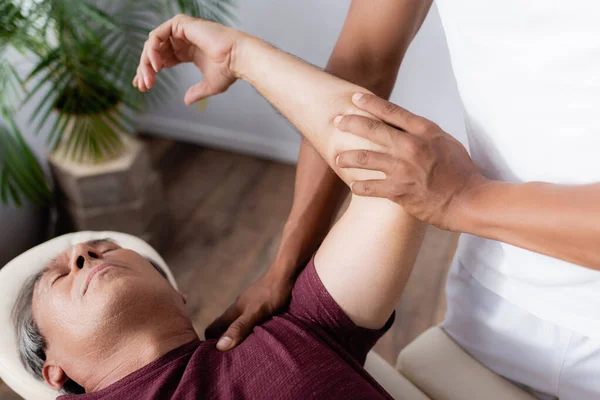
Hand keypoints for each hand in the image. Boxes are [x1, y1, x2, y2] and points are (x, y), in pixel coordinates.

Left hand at [133, 14, 240, 104]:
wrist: (237, 58)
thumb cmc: (229, 70)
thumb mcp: (210, 85)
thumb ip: (196, 92)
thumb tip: (186, 101)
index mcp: (188, 51)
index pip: (162, 58)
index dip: (150, 71)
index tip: (142, 86)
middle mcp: (182, 39)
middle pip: (154, 52)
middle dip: (145, 69)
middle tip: (143, 86)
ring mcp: (180, 30)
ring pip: (152, 44)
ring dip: (147, 62)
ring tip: (149, 79)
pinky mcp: (179, 24)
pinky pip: (156, 36)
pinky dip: (152, 51)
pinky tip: (156, 66)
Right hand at [204, 268, 293, 350]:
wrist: (286, 273)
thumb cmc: (272, 293)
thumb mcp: (255, 313)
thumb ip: (239, 328)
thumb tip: (220, 346)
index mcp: (233, 311)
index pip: (212, 329)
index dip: (210, 343)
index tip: (214, 357)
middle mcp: (238, 308)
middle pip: (224, 327)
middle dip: (224, 341)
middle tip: (229, 359)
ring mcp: (249, 304)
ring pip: (237, 323)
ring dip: (238, 335)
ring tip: (245, 351)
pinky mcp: (261, 304)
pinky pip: (250, 319)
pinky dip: (250, 329)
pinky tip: (260, 335)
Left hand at [335, 93, 487, 230]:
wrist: (469, 201)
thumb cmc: (461, 171)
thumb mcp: (445, 142)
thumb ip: (423, 133)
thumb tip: (405, 126)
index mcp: (424, 131)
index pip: (391, 110)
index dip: (369, 103)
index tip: (354, 98)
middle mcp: (411, 146)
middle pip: (372, 129)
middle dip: (350, 123)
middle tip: (337, 121)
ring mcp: (403, 169)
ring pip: (364, 159)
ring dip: (347, 158)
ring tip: (337, 158)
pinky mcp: (399, 191)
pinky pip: (370, 187)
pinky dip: (359, 185)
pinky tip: (353, 185)